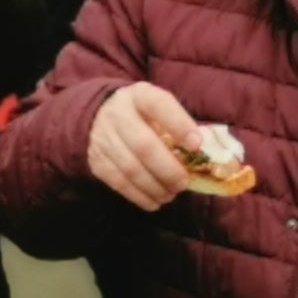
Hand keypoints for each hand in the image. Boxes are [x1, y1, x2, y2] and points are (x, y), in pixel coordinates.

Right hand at [88, 81, 209, 212]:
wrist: (97, 116)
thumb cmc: (141, 116)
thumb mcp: (157, 110)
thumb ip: (177, 127)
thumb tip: (200, 156)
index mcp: (139, 96)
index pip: (159, 105)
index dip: (179, 125)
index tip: (196, 145)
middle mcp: (118, 114)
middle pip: (143, 145)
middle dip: (168, 169)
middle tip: (183, 183)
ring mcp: (104, 138)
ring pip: (131, 168)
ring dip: (155, 186)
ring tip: (171, 194)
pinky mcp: (97, 161)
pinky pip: (119, 182)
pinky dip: (139, 196)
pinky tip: (155, 202)